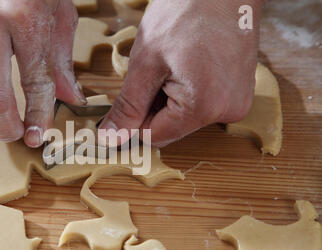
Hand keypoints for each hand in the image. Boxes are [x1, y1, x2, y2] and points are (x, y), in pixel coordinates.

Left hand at [99, 0, 264, 146]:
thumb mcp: (146, 61)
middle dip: (153, 106)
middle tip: (153, 71)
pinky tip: (187, 65)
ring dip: (169, 97)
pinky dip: (187, 91)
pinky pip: (202, 105)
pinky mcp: (239, 92)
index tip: (130, 96)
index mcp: (204, 107)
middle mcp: (227, 112)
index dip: (135, 120)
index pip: (155, 136)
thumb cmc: (186, 12)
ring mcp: (237, 102)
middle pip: (171, 128)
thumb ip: (128, 106)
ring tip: (173, 63)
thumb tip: (110, 137)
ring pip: (185, 117)